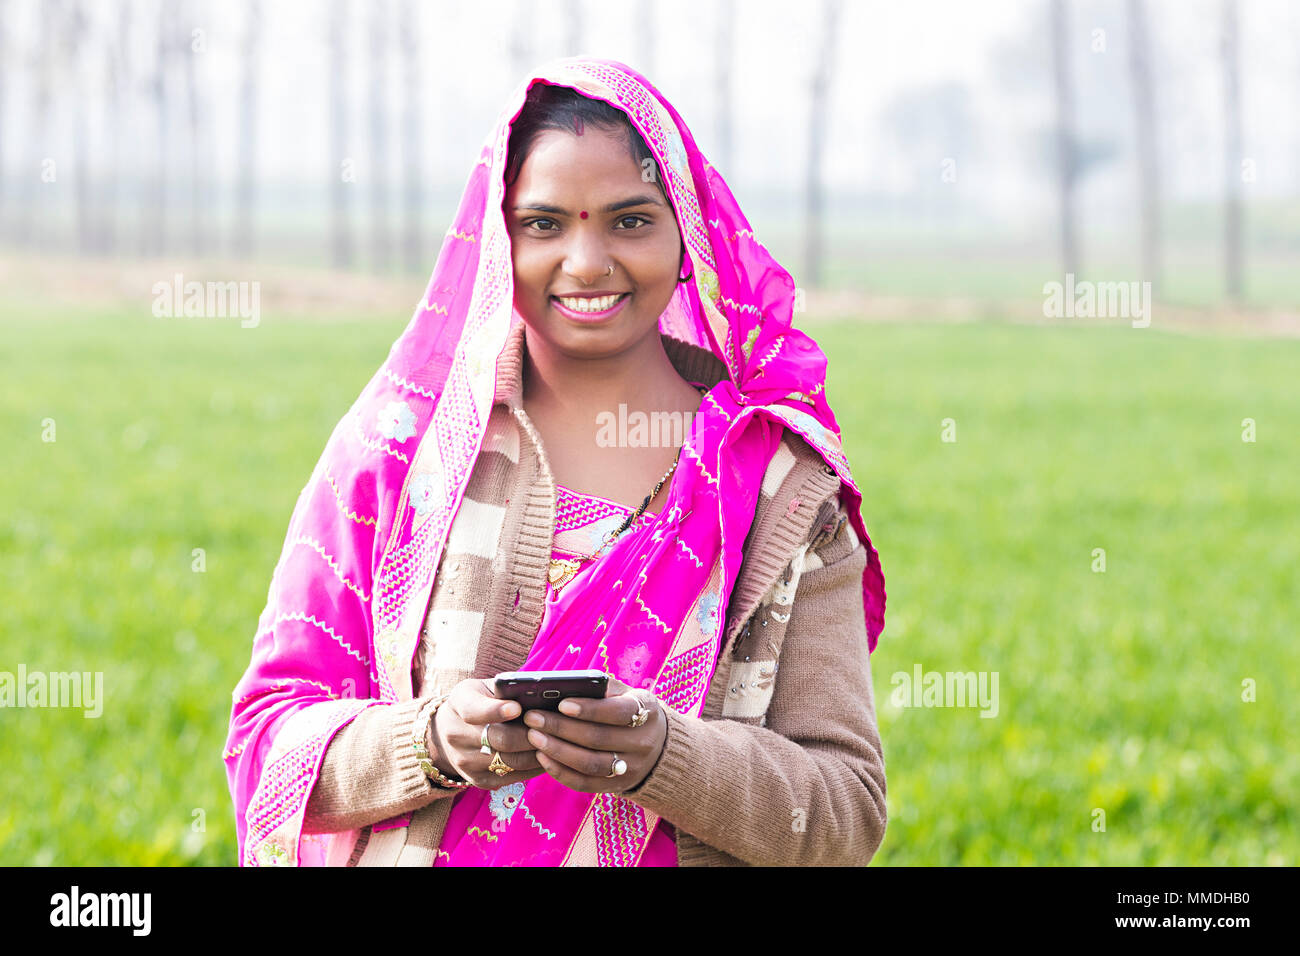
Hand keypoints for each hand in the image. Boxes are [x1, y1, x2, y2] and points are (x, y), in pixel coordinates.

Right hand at [428, 678, 546, 789]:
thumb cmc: (479, 700)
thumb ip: (506, 690)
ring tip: (558, 741)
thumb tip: (540, 694)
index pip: (474, 710)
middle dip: (531, 734)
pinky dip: (535, 766)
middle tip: (555, 727)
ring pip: (512, 761)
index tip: (517, 708)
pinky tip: (549, 755)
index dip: (496, 710)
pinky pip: (514, 776)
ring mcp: (466, 762)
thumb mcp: (484, 687)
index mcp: (459, 703)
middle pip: (501, 740)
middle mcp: (457, 735)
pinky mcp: (479, 780)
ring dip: (538, 752)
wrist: (450, 731)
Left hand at [522, 677, 668, 793]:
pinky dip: (560, 771)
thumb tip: (562, 686)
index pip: (618, 712)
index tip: (562, 704)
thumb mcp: (625, 693)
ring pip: (590, 764)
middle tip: (533, 718)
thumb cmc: (628, 710)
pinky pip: (585, 783)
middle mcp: (643, 743)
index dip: (589, 709)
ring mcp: (631, 768)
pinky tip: (542, 757)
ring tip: (533, 737)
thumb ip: (600, 689)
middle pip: (598, 739)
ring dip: (557, 751)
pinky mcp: (616, 786)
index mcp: (646, 712)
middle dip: (561, 728)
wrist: (657, 745)